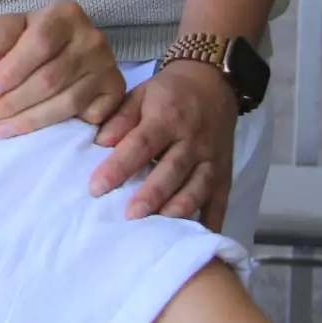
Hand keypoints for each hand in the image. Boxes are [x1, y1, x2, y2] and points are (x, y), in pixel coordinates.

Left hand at [0, 2, 125, 137]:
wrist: (61, 49)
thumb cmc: (29, 38)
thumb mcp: (9, 28)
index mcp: (65, 13)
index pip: (38, 44)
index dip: (11, 71)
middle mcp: (92, 38)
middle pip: (50, 79)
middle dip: (12, 102)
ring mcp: (108, 66)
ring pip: (66, 103)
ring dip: (29, 121)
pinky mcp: (116, 91)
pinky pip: (89, 116)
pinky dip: (62, 126)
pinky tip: (37, 133)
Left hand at [89, 59, 236, 229]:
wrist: (214, 82)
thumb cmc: (169, 92)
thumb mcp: (141, 94)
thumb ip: (120, 118)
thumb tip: (101, 142)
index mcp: (166, 118)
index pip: (141, 144)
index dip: (119, 166)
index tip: (96, 187)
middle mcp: (192, 140)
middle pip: (172, 170)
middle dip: (151, 195)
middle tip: (130, 215)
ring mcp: (211, 158)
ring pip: (198, 187)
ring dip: (179, 208)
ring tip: (159, 229)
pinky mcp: (224, 172)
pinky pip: (220, 199)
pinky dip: (211, 221)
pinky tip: (198, 240)